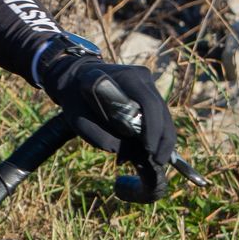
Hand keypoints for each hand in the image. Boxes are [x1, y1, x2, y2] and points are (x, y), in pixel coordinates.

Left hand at [37, 50, 175, 167]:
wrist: (74, 78)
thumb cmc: (75, 99)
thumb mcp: (79, 119)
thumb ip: (100, 137)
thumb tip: (129, 154)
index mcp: (126, 77)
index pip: (148, 103)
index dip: (153, 128)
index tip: (150, 150)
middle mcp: (142, 77)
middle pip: (162, 110)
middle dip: (163, 139)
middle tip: (159, 162)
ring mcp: (147, 83)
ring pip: (164, 114)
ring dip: (163, 138)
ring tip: (157, 160)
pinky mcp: (148, 92)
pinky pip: (158, 115)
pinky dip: (157, 133)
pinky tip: (153, 150)